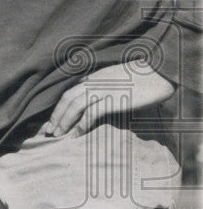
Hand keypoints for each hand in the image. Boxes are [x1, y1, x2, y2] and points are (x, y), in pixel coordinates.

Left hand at [41, 64, 174, 137]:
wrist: (159, 73)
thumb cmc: (141, 78)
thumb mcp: (115, 80)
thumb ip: (103, 88)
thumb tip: (97, 104)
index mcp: (93, 77)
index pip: (69, 92)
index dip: (59, 107)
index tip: (52, 120)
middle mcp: (93, 82)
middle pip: (67, 98)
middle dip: (56, 115)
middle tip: (48, 130)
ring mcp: (102, 90)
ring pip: (74, 106)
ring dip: (64, 121)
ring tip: (57, 134)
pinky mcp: (112, 99)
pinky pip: (91, 114)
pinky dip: (81, 125)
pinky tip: (75, 135)